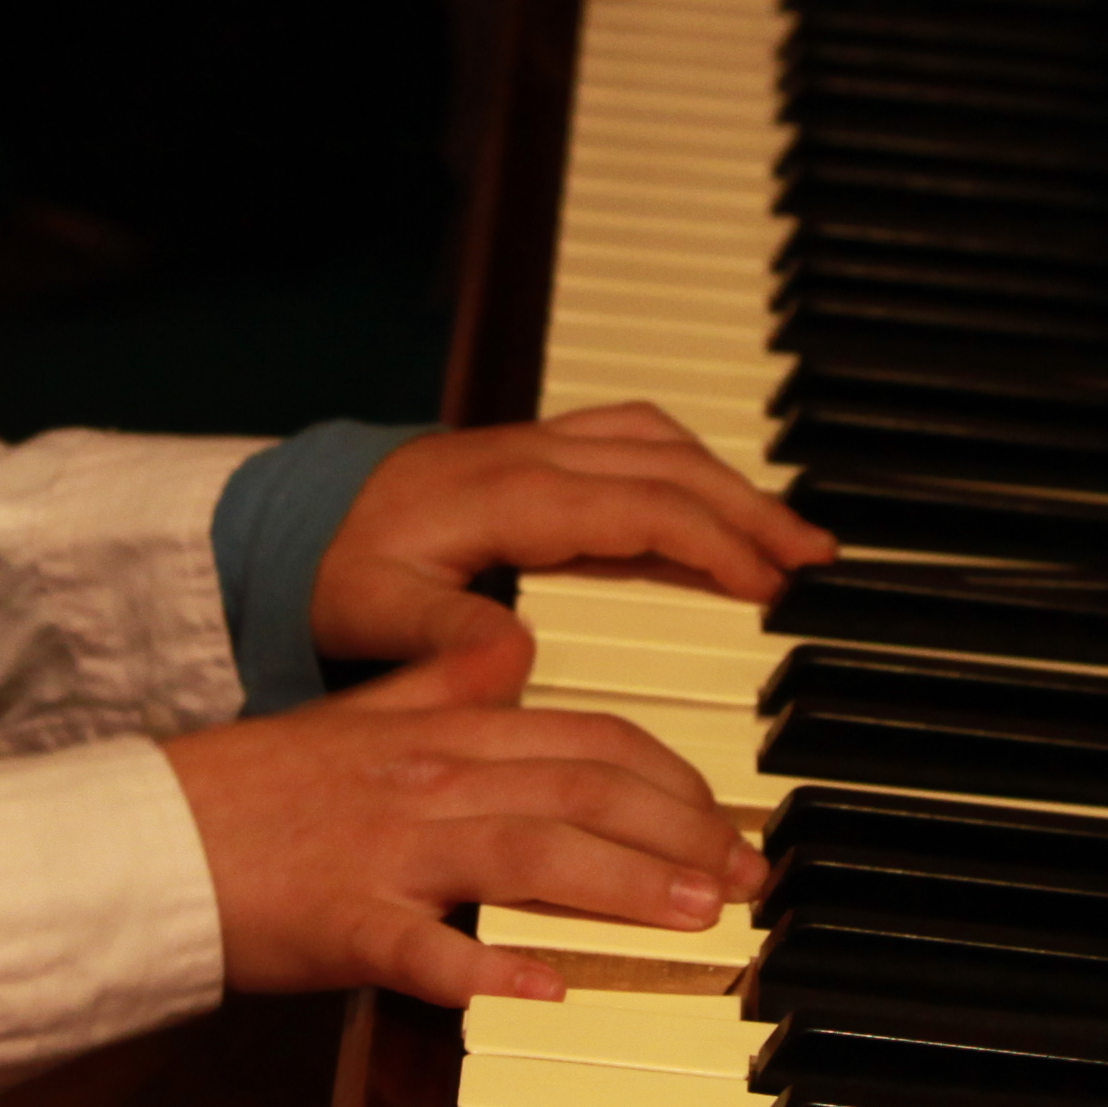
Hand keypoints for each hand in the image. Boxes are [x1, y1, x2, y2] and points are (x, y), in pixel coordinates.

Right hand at [166, 635, 768, 1008]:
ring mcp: (388, 851)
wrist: (143, 838)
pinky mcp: (345, 924)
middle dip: (685, 834)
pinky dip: (489, 967)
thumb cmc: (251, 792)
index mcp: (439, 731)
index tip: (727, 822)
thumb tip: (515, 650)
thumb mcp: (357, 715)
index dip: (675, 779)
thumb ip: (441, 682)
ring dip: (627, 886)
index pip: (588, 738)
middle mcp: (428, 780)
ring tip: (698, 919)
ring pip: (533, 852)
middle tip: (748, 879)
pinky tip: (546, 989)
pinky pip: (426, 947)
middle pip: (585, 790)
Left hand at [310, 405, 832, 682]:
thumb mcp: (370, 614)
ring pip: (659, 443)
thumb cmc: (330, 570)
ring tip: (790, 537)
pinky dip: (689, 469)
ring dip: (729, 481)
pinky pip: (632, 442)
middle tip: (818, 562)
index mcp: (510, 496)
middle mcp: (534, 458)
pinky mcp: (535, 455)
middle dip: (752, 509)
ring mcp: (537, 447)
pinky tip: (716, 508)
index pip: (642, 508)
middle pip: (671, 466)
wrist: (288, 519)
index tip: (772, 583)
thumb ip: (446, 640)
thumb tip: (519, 664)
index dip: (716, 540)